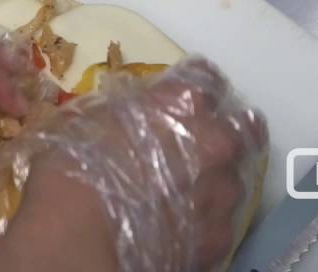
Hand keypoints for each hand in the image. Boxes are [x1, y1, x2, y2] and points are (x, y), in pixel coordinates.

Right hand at [0, 58, 266, 271]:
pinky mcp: (221, 239)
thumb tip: (129, 113)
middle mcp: (215, 142)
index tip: (184, 93)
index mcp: (183, 104)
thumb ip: (124, 111)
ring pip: (237, 177)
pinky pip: (223, 223)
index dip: (193, 84)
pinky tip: (185, 226)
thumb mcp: (89, 119)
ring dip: (218, 178)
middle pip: (243, 124)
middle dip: (227, 128)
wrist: (80, 238)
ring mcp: (223, 193)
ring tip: (191, 190)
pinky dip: (208, 221)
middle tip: (204, 139)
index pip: (205, 78)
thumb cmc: (74, 169)